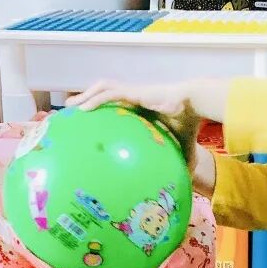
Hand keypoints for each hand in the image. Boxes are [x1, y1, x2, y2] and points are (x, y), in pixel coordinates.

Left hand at [68, 81, 202, 167]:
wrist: (194, 104)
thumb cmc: (190, 122)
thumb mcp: (184, 145)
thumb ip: (183, 159)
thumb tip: (189, 179)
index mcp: (143, 105)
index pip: (118, 102)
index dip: (104, 107)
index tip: (92, 119)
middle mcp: (135, 95)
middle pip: (105, 91)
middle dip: (88, 97)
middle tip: (72, 109)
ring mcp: (133, 91)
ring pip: (103, 87)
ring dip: (87, 95)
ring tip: (72, 106)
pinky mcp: (133, 91)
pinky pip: (109, 94)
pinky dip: (95, 99)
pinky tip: (83, 109)